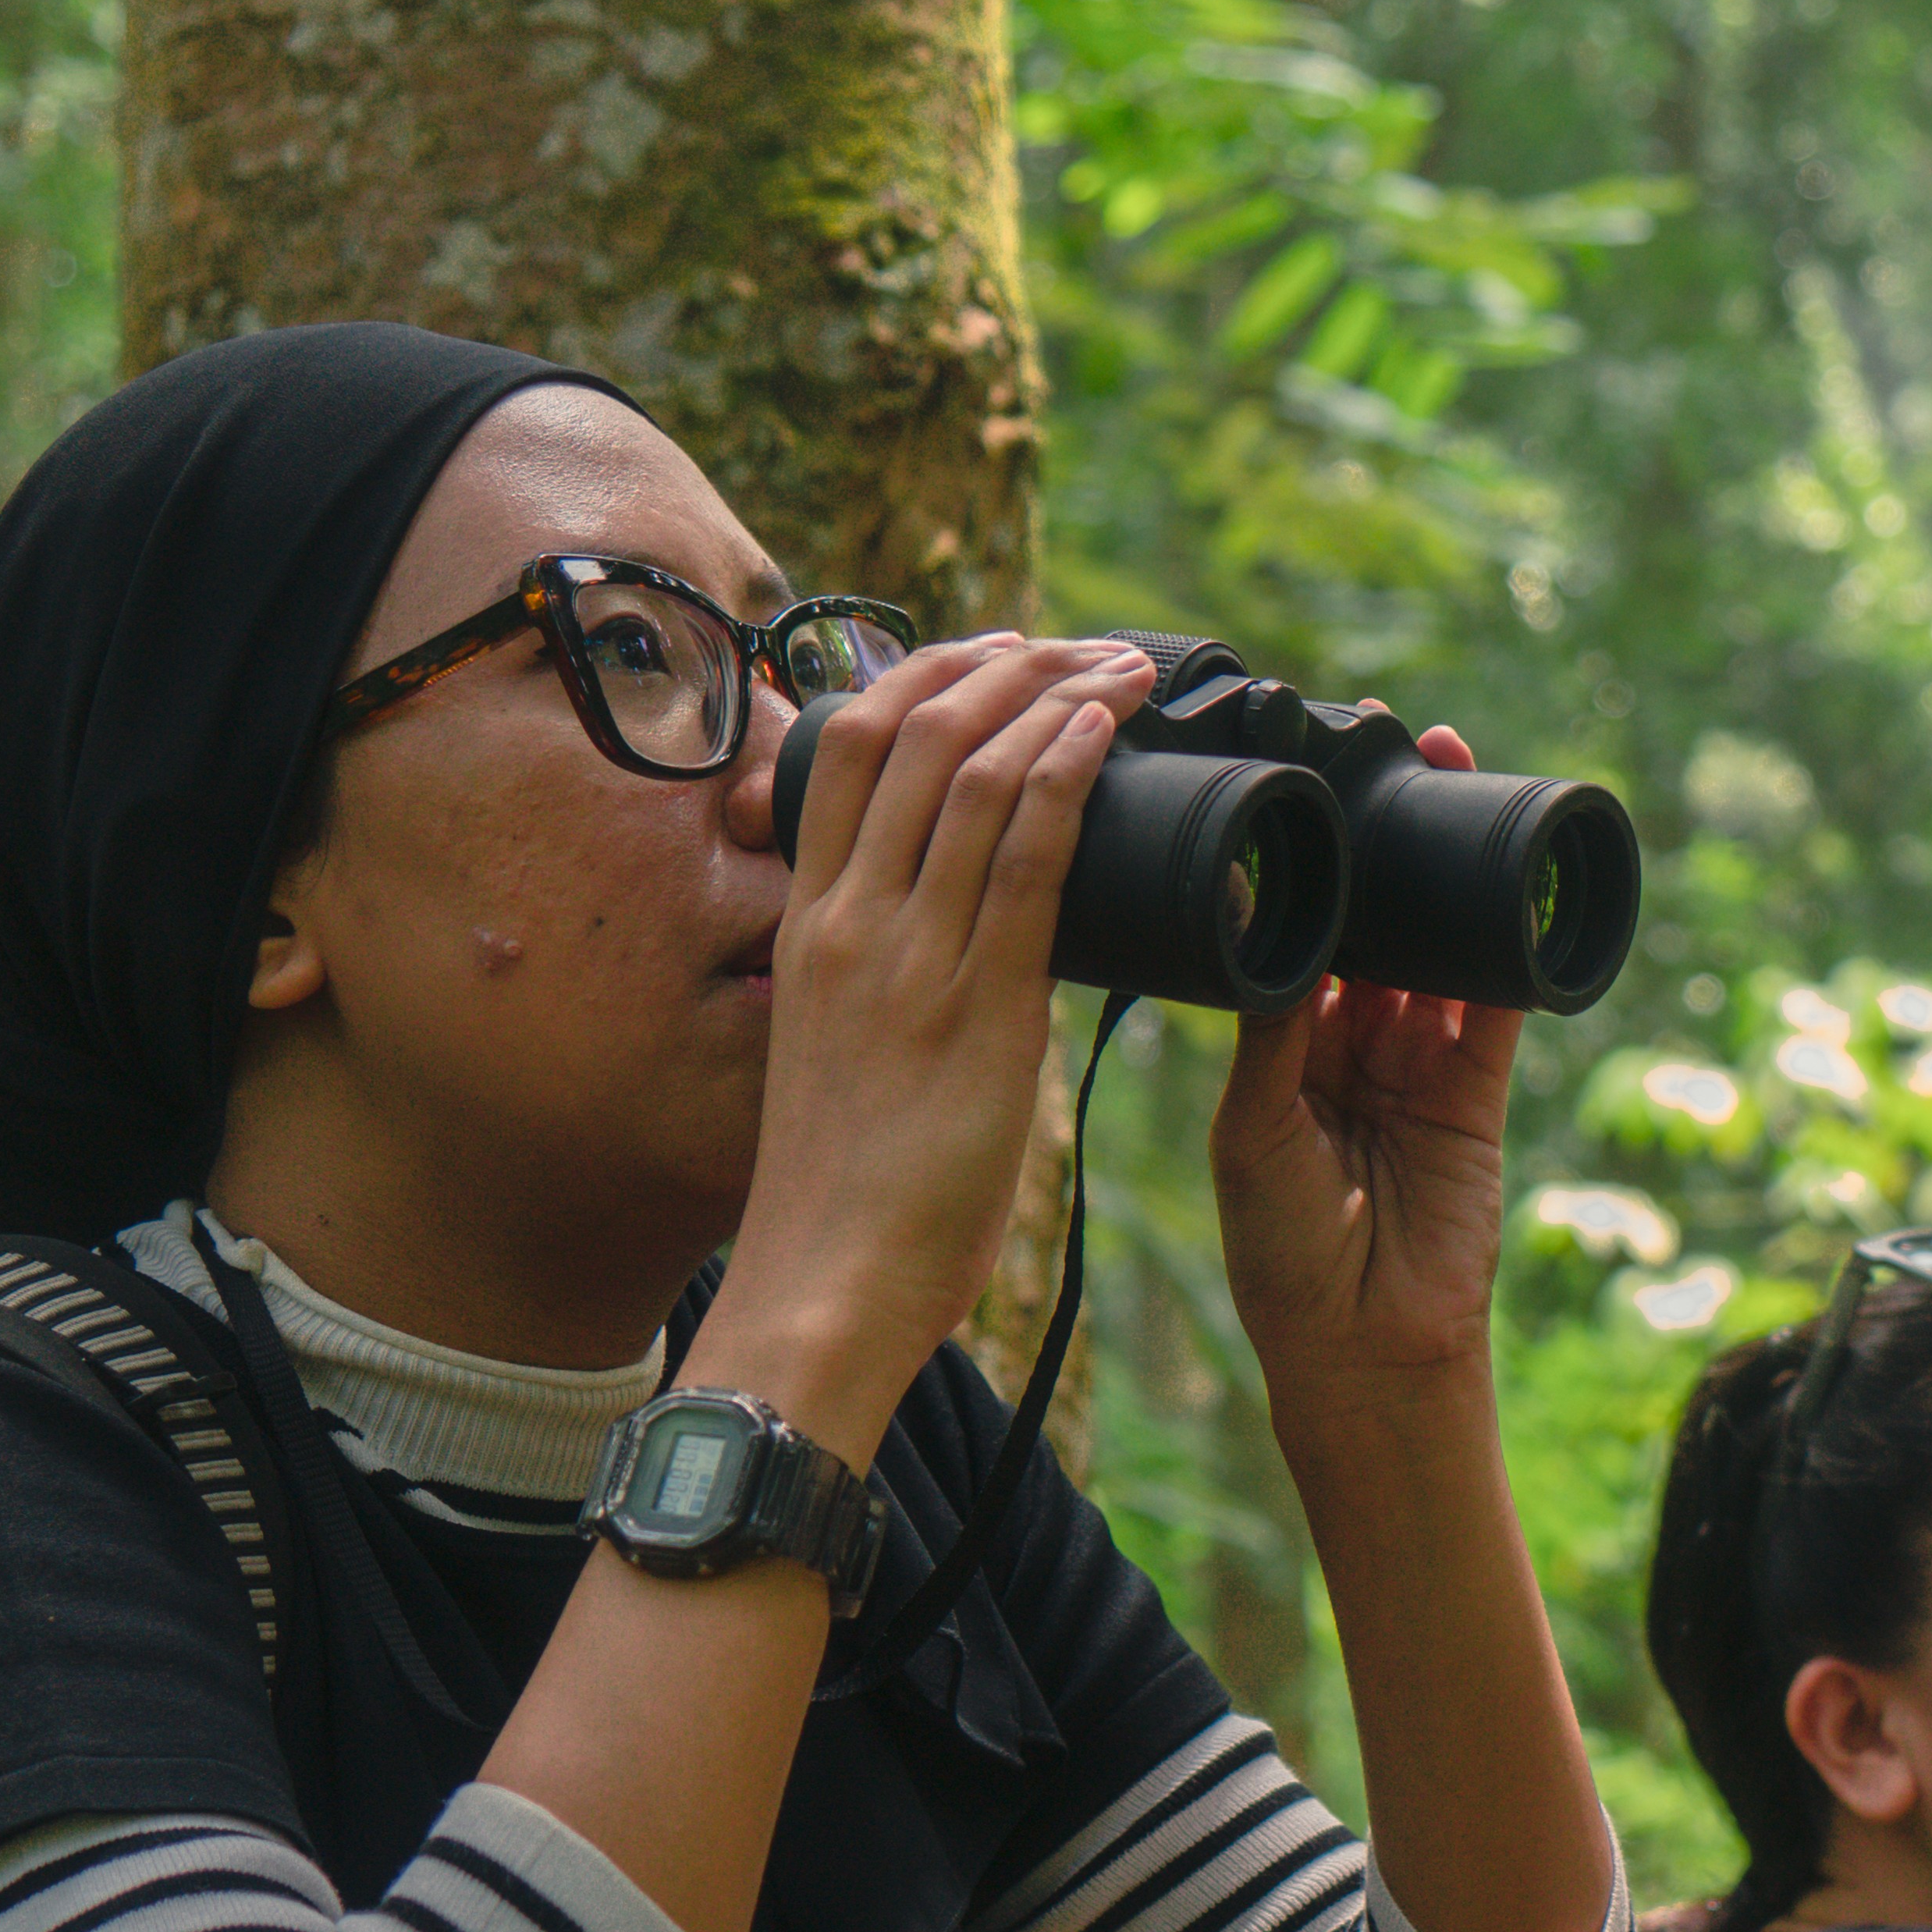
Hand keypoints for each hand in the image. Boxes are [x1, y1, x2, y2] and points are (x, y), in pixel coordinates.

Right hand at [690, 632, 1149, 1448]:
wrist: (823, 1286)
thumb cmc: (842, 1194)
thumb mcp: (842, 1053)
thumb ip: (891, 983)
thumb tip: (967, 946)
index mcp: (808, 924)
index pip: (848, 747)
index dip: (926, 676)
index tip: (997, 653)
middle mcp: (847, 918)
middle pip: (911, 729)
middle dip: (1004, 663)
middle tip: (1080, 645)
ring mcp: (906, 955)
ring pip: (973, 772)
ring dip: (1056, 697)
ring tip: (1123, 668)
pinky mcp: (974, 1006)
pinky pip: (1024, 857)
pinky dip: (1068, 774)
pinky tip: (1108, 733)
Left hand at [1213, 725, 1524, 1412]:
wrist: (1363, 1348)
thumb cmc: (1282, 1255)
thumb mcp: (1252, 1130)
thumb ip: (1271, 1030)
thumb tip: (1266, 924)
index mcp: (1283, 1048)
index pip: (1299, 932)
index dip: (1309, 863)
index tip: (1308, 785)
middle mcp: (1352, 1045)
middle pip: (1374, 924)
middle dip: (1383, 846)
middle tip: (1394, 754)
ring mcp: (1420, 1065)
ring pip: (1437, 949)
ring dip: (1445, 875)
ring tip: (1454, 783)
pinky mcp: (1480, 1094)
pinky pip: (1499, 1006)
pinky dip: (1509, 948)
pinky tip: (1515, 882)